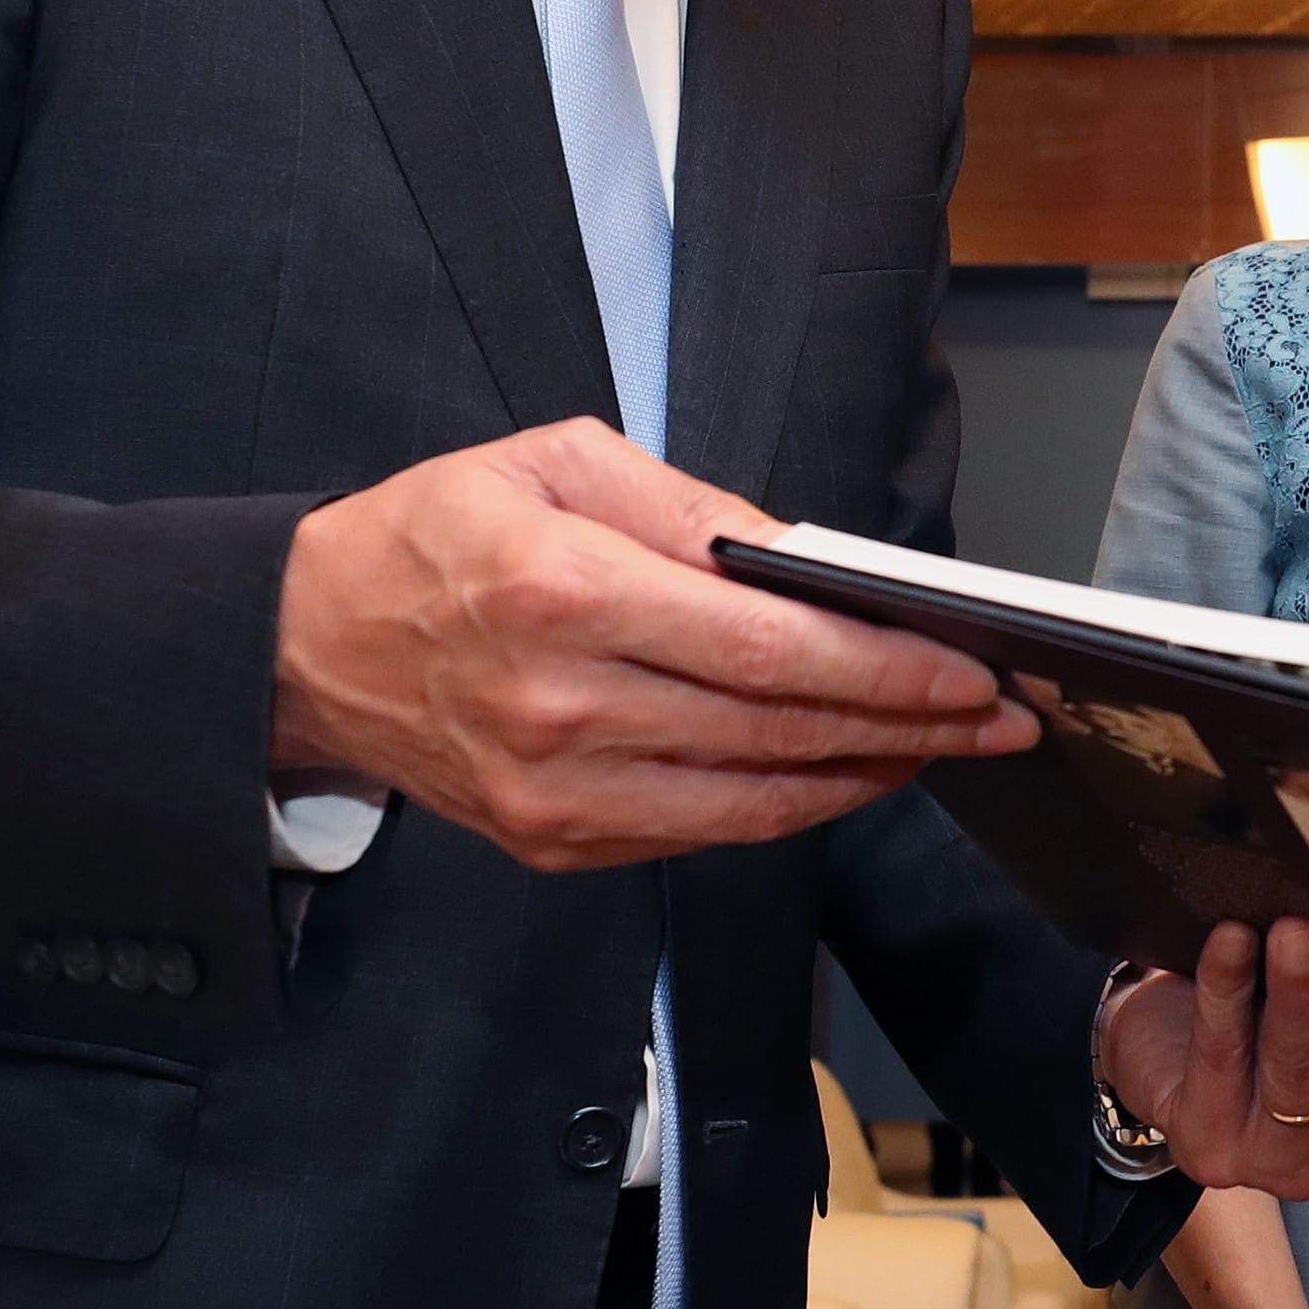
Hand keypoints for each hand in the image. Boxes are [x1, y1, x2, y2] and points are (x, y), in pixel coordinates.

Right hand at [269, 422, 1031, 866]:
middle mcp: (563, 708)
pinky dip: (787, 806)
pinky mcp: (555, 846)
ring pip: (755, 803)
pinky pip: (702, 834)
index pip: (767, 649)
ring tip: (945, 744)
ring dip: (866, 776)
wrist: (309, 648)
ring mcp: (557, 794)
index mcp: (564, 594)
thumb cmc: (435, 537)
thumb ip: (690, 508)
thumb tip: (807, 560)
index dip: (885, 669)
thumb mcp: (555, 462)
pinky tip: (845, 770)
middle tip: (999, 713)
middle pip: (779, 733)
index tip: (972, 670)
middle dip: (909, 726)